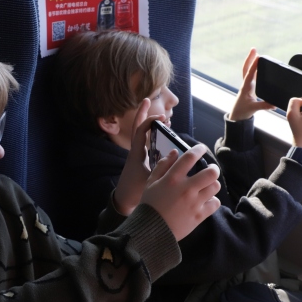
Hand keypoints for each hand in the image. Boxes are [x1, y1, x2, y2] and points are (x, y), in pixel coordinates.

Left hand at [113, 99, 163, 215]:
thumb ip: (163, 169)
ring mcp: (136, 155)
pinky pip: (145, 143)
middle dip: (142, 114)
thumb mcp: (150, 180)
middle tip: (147, 100)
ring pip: (141, 135)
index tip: (162, 117)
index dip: (150, 122)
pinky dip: (151, 136)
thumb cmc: (135, 191)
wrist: (124, 201)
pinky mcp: (139, 161)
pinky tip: (162, 136)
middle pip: (137, 128)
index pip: (140, 131)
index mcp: (136, 153)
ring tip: (160, 117)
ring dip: (148, 124)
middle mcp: (135, 151)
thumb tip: (177, 158)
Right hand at [141, 144, 220, 240]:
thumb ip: (162, 166)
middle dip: (213, 169)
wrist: (151, 230)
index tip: (201, 148)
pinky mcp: (199, 216)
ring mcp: (195, 203)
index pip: (190, 157)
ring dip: (212, 185)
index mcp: (172, 178)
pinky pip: (215, 204)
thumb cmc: (150, 204)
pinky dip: (212, 201)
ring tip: (206, 186)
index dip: (198, 149)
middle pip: (211, 173)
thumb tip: (175, 152)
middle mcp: (186, 188)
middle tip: (210, 170)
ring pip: (215, 187)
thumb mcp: (151, 182)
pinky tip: (206, 201)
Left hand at [229, 48, 275, 120]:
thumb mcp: (254, 108)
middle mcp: (245, 85)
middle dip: (250, 58)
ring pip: (248, 71)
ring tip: (256, 53)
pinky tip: (258, 66)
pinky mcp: (249, 88)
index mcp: (246, 88)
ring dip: (251, 62)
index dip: (254, 66)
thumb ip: (264, 106)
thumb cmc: (242, 111)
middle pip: (246, 69)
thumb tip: (274, 104)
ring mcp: (247, 85)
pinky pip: (251, 75)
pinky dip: (254, 69)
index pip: (250, 74)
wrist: (237, 116)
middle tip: (253, 49)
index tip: (257, 57)